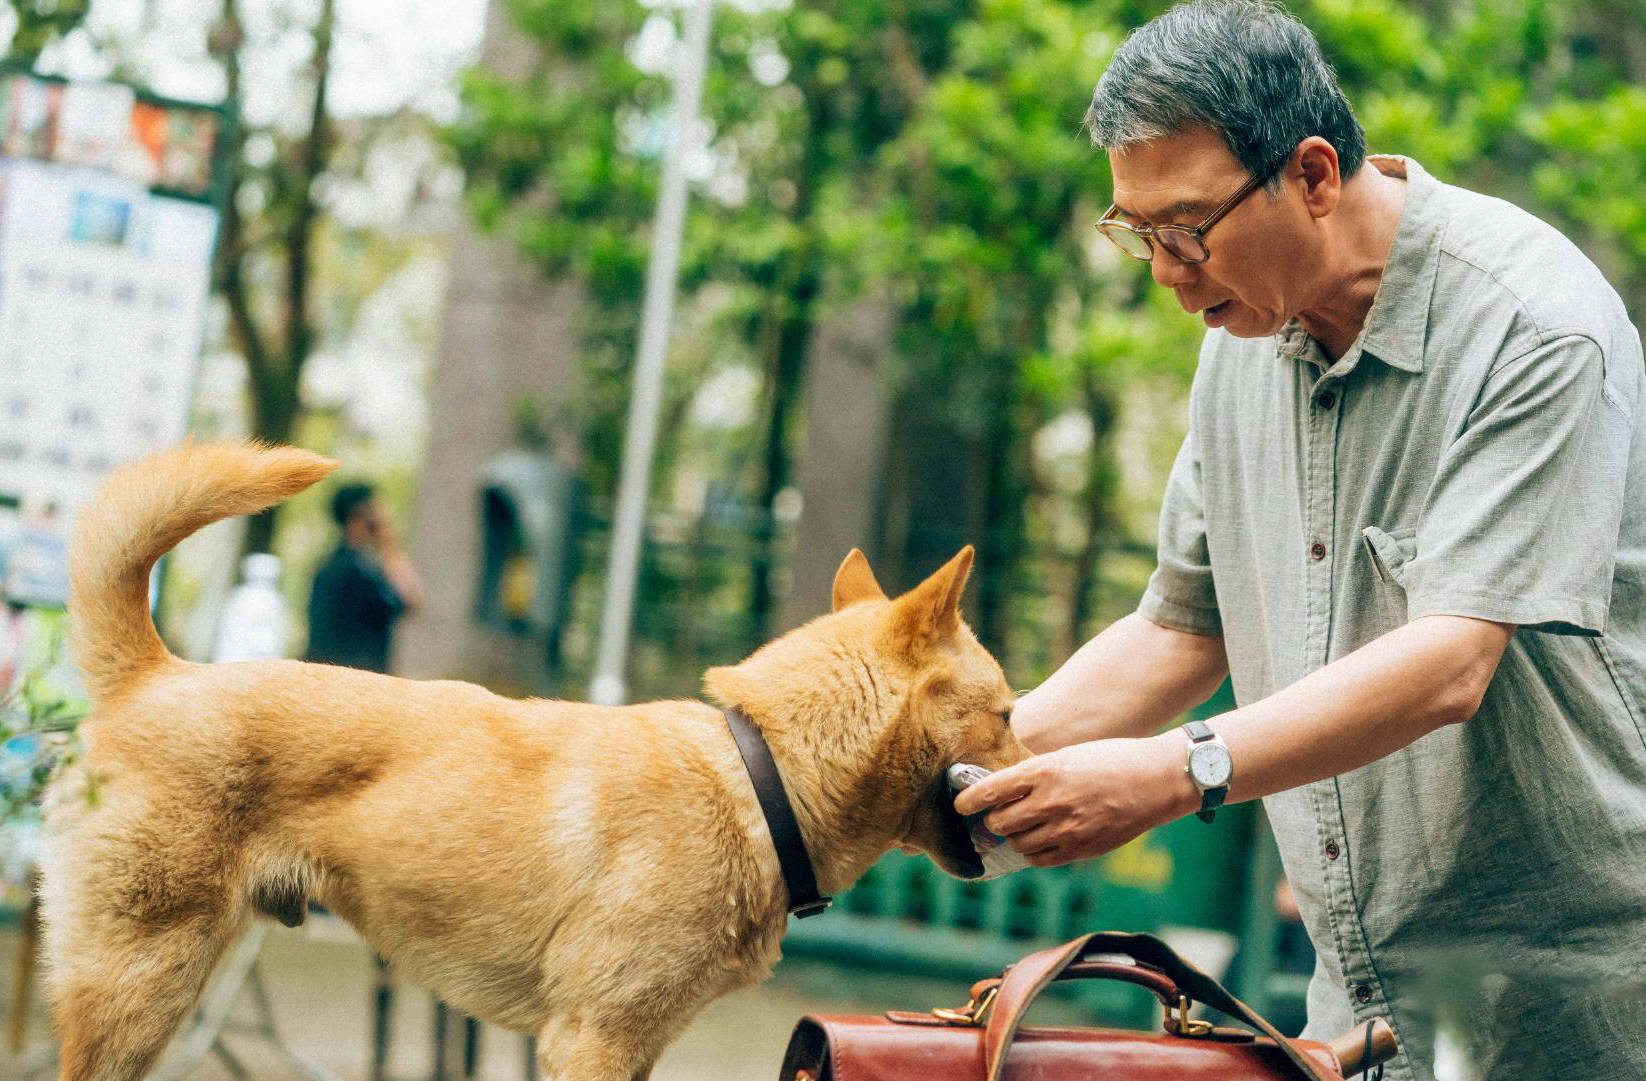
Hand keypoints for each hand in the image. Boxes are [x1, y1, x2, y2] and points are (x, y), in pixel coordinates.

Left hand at [950, 735, 1197, 866]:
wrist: (1156, 780)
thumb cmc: (1111, 760)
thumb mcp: (1067, 756)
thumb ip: (1035, 775)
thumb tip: (1002, 794)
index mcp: (1044, 771)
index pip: (990, 790)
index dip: (968, 800)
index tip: (959, 805)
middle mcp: (1051, 801)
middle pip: (999, 822)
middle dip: (992, 820)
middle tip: (994, 817)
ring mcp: (1067, 828)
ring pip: (1018, 843)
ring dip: (1013, 837)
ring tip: (1020, 828)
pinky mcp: (1081, 848)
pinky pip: (1041, 860)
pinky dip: (1034, 852)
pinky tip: (1040, 840)